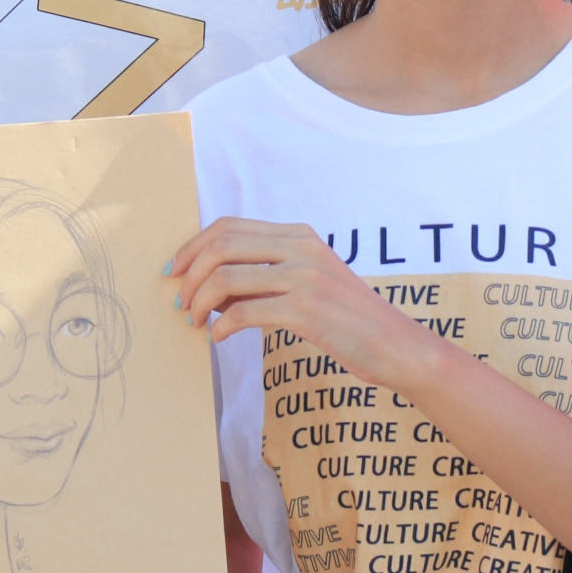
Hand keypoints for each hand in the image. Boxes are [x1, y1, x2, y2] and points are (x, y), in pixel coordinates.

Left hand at [170, 218, 443, 394]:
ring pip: (225, 277)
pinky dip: (221, 327)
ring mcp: (304, 278)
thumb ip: (267, 276)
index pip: (229, 227)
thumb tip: (211, 287)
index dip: (193, 246)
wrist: (396, 345)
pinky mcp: (305, 311)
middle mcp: (301, 248)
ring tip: (196, 322)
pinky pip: (242, 313)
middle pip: (221, 246)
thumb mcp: (309, 283)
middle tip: (180, 301)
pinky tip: (219, 339)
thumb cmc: (348, 320)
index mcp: (299, 235)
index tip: (175, 270)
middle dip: (190, 274)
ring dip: (199, 302)